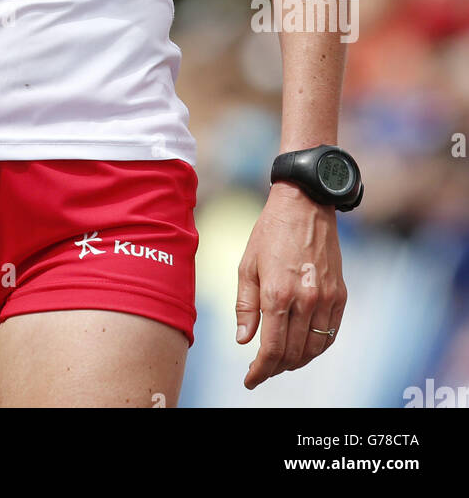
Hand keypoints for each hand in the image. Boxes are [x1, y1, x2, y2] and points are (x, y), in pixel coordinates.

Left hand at [235, 181, 346, 388]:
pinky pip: (331, 334)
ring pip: (314, 349)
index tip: (250, 380)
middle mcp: (305, 300)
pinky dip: (317, 348)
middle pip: (293, 354)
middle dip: (275, 369)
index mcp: (278, 293)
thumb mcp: (247, 265)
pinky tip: (304, 348)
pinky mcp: (340, 295)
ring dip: (296, 362)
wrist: (305, 204)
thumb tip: (244, 341)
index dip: (260, 371)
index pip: (271, 349)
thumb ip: (245, 306)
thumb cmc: (270, 232)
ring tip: (280, 362)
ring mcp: (326, 299)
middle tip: (261, 370)